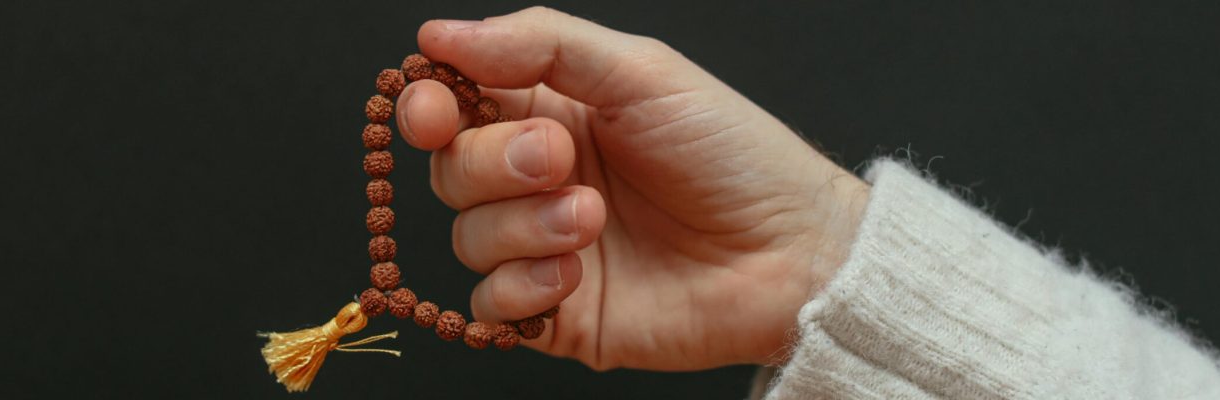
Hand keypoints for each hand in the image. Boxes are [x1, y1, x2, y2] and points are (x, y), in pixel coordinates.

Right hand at [396, 6, 867, 370]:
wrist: (790, 252)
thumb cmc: (733, 156)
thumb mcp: (640, 72)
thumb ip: (540, 44)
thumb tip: (440, 33)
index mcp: (552, 112)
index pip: (455, 103)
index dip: (429, 105)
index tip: (431, 109)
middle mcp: (539, 180)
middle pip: (451, 169)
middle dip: (493, 162)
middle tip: (560, 158)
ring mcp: (545, 248)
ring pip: (466, 236)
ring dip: (523, 224)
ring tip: (595, 218)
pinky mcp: (557, 314)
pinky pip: (488, 306)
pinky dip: (522, 286)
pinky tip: (577, 273)